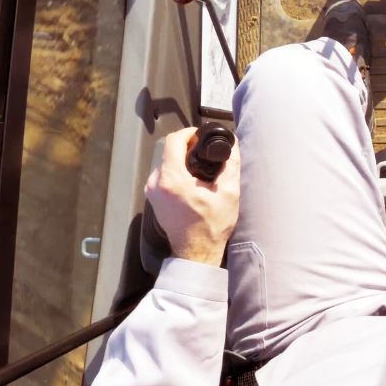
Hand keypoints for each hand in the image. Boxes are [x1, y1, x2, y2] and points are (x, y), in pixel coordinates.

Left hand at [145, 127, 239, 266]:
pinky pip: (164, 175)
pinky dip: (177, 172)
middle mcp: (157, 182)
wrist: (196, 252)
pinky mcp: (153, 198)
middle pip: (169, 151)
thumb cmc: (212, 226)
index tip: (202, 137)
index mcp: (172, 179)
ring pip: (166, 162)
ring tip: (201, 170)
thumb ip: (230, 165)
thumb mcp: (228, 193)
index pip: (174, 141)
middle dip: (188, 148)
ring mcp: (152, 191)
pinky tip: (193, 181)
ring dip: (182, 161)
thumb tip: (232, 145)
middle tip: (206, 153)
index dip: (189, 134)